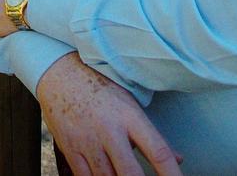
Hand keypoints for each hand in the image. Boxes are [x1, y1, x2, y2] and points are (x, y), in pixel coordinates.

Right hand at [37, 54, 183, 175]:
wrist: (58, 71)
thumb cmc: (97, 84)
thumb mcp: (128, 102)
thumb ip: (153, 135)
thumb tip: (178, 159)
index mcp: (128, 115)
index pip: (158, 151)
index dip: (171, 174)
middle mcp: (109, 129)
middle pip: (131, 174)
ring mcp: (87, 141)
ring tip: (122, 174)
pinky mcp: (70, 148)